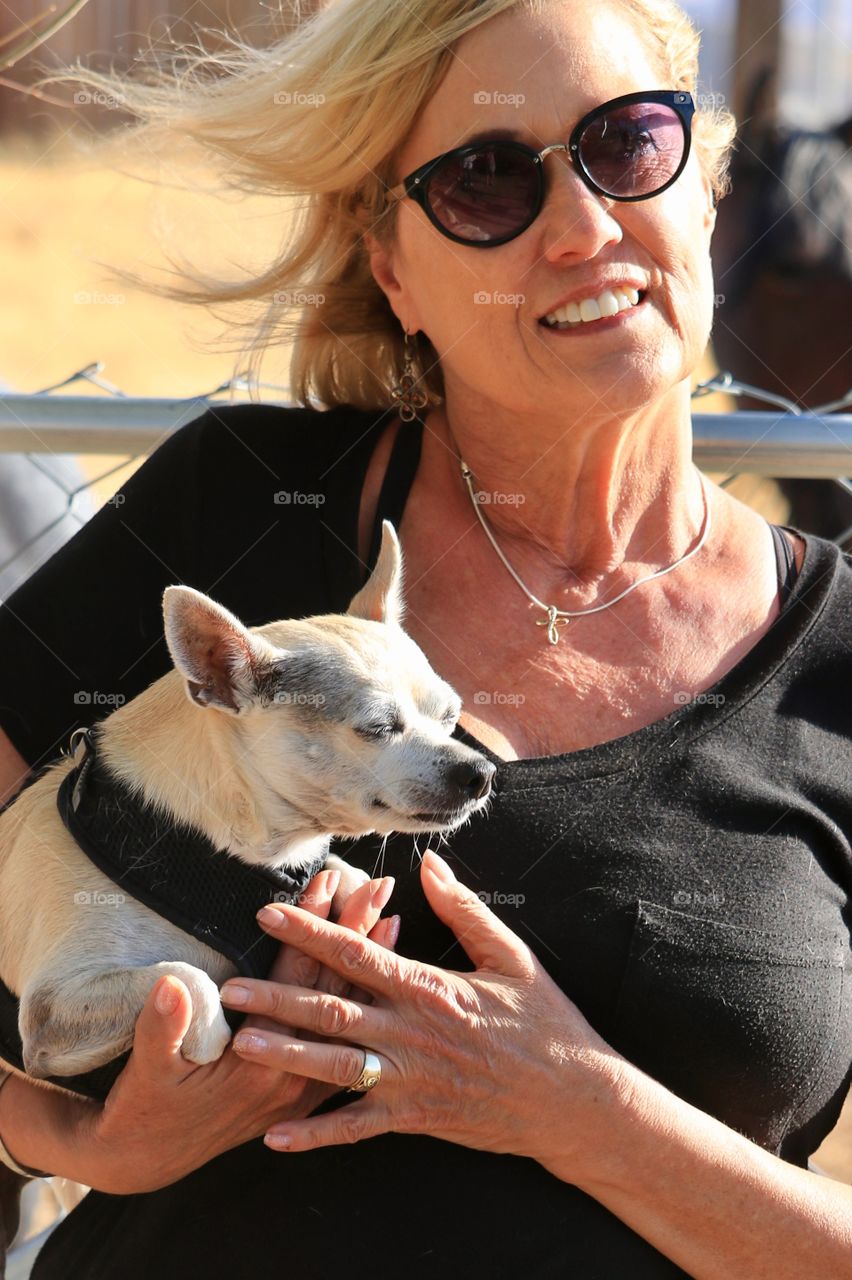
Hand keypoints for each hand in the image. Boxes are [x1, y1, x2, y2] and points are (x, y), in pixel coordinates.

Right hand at [73, 868, 398, 1193]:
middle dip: (353, 935)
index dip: (308, 928)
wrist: (152, 1158)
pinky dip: (365, 1005)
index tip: (326, 883)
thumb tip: (170, 984)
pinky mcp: (308, 1093)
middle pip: (331, 990)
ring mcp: (304, 1086)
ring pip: (347, 1015)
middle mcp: (291, 1074)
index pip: (292, 978)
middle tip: (377, 887)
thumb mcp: (146, 1069)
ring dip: (369, 968)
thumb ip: (161, 1028)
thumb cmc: (147, 1108)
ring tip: (393, 918)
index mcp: (256, 1062)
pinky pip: (349, 1043)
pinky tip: (383, 977)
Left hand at [221, 851, 624, 1179]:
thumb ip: (463, 908)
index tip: (269, 913)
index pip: (356, 951)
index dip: (309, 931)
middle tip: (231, 988)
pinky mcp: (416, 1118)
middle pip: (331, 1010)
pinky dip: (316, 1135)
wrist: (573, 1099)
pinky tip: (277, 1136)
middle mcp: (410, 1032)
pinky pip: (356, 1128)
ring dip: (284, 1056)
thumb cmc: (544, 1021)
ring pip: (333, 1067)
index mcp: (428, 987)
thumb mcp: (510, 954)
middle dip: (277, 997)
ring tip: (241, 1045)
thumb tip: (429, 864)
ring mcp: (410, 1080)